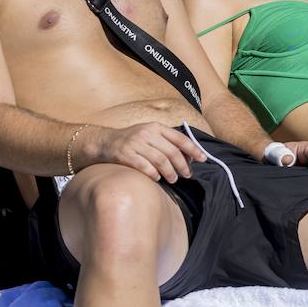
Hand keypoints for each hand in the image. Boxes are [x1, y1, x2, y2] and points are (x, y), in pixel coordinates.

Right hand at [86, 122, 205, 183]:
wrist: (104, 142)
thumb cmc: (132, 140)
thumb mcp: (149, 134)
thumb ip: (167, 142)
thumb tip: (189, 156)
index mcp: (156, 127)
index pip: (179, 138)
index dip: (193, 149)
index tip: (202, 159)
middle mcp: (147, 133)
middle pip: (171, 151)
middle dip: (182, 165)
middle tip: (187, 175)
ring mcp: (135, 143)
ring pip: (160, 160)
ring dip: (170, 172)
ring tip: (173, 179)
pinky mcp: (125, 154)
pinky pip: (144, 166)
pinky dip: (153, 173)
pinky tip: (157, 178)